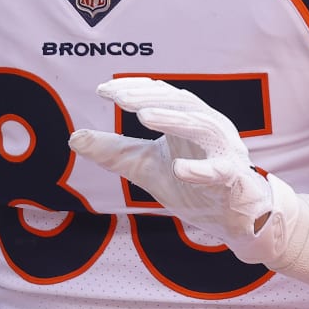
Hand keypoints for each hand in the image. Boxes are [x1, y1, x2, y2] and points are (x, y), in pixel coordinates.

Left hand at [69, 77, 282, 264]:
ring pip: (202, 126)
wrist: (234, 219)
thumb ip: (114, 152)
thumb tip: (74, 137)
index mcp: (187, 120)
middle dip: (149, 96)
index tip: (104, 91)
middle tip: (118, 96)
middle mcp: (208, 127)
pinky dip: (201, 169)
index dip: (134, 89)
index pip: (160, 95)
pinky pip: (220, 171)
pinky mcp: (234, 178)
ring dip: (173, 120)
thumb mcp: (145, 167)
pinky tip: (178, 169)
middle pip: (181, 101)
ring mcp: (224, 150)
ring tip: (144, 116)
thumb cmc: (194, 186)